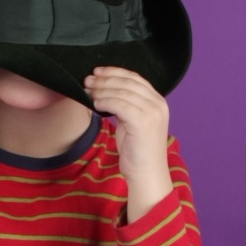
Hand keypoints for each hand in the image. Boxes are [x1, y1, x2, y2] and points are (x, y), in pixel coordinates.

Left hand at [84, 67, 172, 219]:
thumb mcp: (133, 122)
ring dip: (102, 90)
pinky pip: (119, 104)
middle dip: (105, 79)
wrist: (146, 173)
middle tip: (88, 80)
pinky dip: (105, 101)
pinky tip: (95, 104)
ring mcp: (152, 112)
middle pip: (128, 81)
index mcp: (158, 102)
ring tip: (87, 91)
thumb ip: (126, 105)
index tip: (98, 72)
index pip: (135, 78)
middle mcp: (158, 104)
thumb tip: (106, 89)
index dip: (115, 72)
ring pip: (122, 91)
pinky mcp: (143, 121)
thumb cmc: (137, 151)